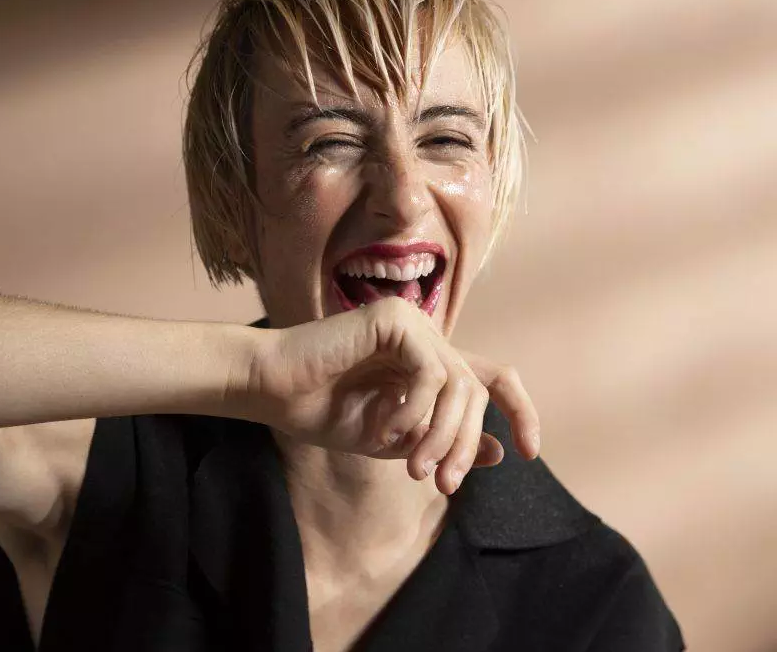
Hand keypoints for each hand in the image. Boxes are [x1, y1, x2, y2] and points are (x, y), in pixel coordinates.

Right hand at [244, 297, 539, 494]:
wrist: (272, 391)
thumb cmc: (323, 412)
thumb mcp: (396, 442)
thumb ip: (443, 442)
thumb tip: (500, 451)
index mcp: (428, 362)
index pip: (493, 379)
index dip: (521, 412)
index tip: (530, 454)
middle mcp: (427, 337)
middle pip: (478, 391)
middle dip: (464, 444)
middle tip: (441, 484)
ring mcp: (412, 323)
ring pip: (460, 384)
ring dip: (441, 436)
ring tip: (412, 467)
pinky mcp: (394, 319)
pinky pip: (431, 372)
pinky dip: (416, 411)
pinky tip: (388, 430)